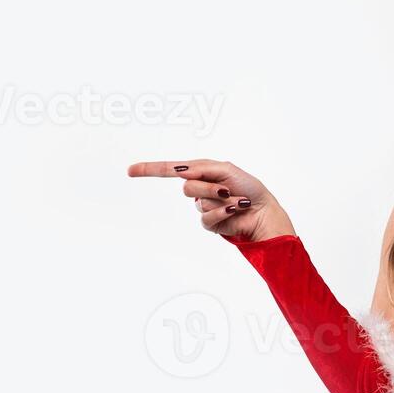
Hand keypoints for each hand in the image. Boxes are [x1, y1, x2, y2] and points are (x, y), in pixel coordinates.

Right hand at [126, 158, 294, 241]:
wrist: (263, 210)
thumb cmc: (249, 187)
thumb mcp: (225, 169)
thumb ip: (201, 169)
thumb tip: (181, 171)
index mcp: (202, 173)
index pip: (171, 170)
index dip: (150, 170)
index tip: (131, 170)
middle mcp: (200, 189)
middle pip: (187, 187)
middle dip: (207, 186)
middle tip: (226, 188)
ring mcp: (204, 206)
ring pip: (198, 201)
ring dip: (219, 199)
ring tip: (235, 199)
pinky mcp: (210, 223)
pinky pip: (206, 217)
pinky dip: (222, 212)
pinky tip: (235, 210)